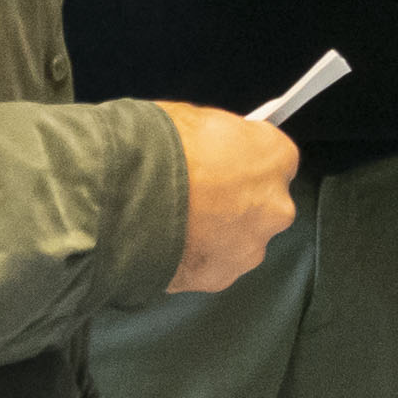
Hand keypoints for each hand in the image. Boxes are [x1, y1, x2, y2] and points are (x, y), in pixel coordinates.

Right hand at [154, 102, 298, 292]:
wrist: (122, 199)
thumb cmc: (156, 151)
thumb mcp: (192, 119)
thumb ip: (218, 139)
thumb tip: (215, 145)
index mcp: (275, 157)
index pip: (274, 159)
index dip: (245, 161)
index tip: (227, 162)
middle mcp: (274, 206)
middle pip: (262, 205)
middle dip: (235, 201)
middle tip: (198, 195)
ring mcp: (249, 246)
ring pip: (239, 240)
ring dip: (217, 233)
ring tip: (177, 222)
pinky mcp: (221, 277)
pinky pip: (212, 265)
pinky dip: (193, 258)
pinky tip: (168, 243)